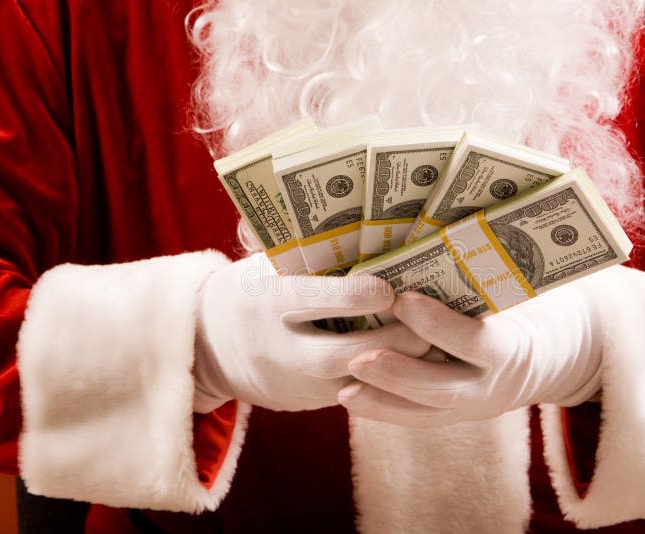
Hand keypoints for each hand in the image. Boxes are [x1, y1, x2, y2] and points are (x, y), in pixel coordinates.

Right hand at [193, 254, 429, 412]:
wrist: (208, 349)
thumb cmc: (249, 292)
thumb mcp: (263, 267)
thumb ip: (302, 251)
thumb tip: (356, 221)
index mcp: (266, 303)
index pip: (311, 301)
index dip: (353, 297)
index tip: (389, 289)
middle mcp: (279, 348)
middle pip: (338, 354)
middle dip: (388, 343)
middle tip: (431, 329)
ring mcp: (293, 383)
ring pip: (353, 385)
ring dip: (396, 370)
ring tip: (436, 349)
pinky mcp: (307, 404)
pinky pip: (354, 396)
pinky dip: (386, 382)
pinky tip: (416, 367)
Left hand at [339, 284, 601, 426]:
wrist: (546, 358)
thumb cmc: (521, 309)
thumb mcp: (512, 295)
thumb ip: (480, 279)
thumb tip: (438, 229)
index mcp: (512, 348)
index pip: (476, 342)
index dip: (439, 325)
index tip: (402, 300)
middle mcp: (492, 386)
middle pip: (444, 387)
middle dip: (400, 373)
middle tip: (358, 357)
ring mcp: (471, 407)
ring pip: (425, 410)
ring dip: (383, 397)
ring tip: (344, 385)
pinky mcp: (452, 416)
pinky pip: (415, 419)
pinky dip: (382, 409)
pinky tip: (348, 397)